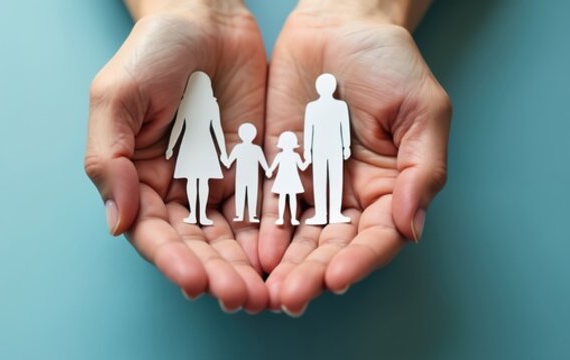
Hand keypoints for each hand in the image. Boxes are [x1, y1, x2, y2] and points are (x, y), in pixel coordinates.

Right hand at [84, 0, 268, 311]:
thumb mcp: (115, 98)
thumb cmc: (151, 50)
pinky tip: (287, 258)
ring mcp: (217, 181)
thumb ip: (108, 160)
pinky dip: (274, 238)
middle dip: (217, 274)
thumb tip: (117, 222)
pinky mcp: (255, 169)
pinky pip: (266, 211)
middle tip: (241, 296)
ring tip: (266, 292)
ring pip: (232, 239)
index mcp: (138, 179)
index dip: (172, 260)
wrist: (205, 14)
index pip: (153, 233)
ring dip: (246, 268)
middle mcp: (177, 189)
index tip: (194, 280)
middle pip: (196, 245)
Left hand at [258, 2, 449, 315]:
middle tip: (289, 296)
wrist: (338, 25)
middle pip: (330, 245)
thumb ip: (423, 170)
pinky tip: (250, 250)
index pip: (376, 238)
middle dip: (311, 273)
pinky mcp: (275, 167)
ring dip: (282, 264)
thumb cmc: (390, 62)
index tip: (337, 278)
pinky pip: (265, 205)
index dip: (359, 260)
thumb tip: (411, 226)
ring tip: (264, 289)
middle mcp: (349, 196)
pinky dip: (259, 230)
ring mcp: (311, 184)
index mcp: (390, 189)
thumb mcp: (423, 110)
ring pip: (297, 236)